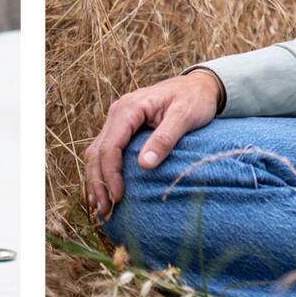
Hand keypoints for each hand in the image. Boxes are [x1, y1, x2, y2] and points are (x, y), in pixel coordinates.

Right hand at [82, 69, 221, 221]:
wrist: (199, 86)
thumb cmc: (194, 100)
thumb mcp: (184, 116)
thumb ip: (164, 139)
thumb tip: (144, 165)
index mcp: (129, 108)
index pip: (110, 146)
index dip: (111, 174)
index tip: (119, 197)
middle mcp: (117, 112)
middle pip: (97, 151)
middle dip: (98, 182)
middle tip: (105, 210)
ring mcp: (117, 120)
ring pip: (96, 152)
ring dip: (96, 179)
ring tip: (101, 207)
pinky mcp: (122, 128)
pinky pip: (105, 151)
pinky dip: (102, 171)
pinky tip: (105, 190)